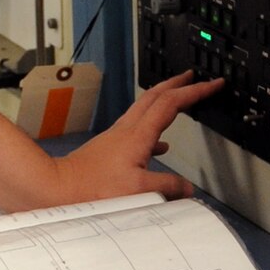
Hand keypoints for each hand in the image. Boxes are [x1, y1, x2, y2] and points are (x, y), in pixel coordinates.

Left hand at [56, 71, 219, 203]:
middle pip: (156, 95)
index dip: (195, 91)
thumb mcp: (139, 191)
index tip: (212, 84)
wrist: (57, 188)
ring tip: (179, 101)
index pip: (172, 103)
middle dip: (178, 83)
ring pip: (145, 108)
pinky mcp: (109, 148)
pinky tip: (159, 146)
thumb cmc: (91, 189)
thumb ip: (167, 187)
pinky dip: (154, 129)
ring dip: (165, 100)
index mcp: (138, 135)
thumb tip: (187, 188)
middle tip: (194, 78)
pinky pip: (138, 129)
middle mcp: (127, 130)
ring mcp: (116, 137)